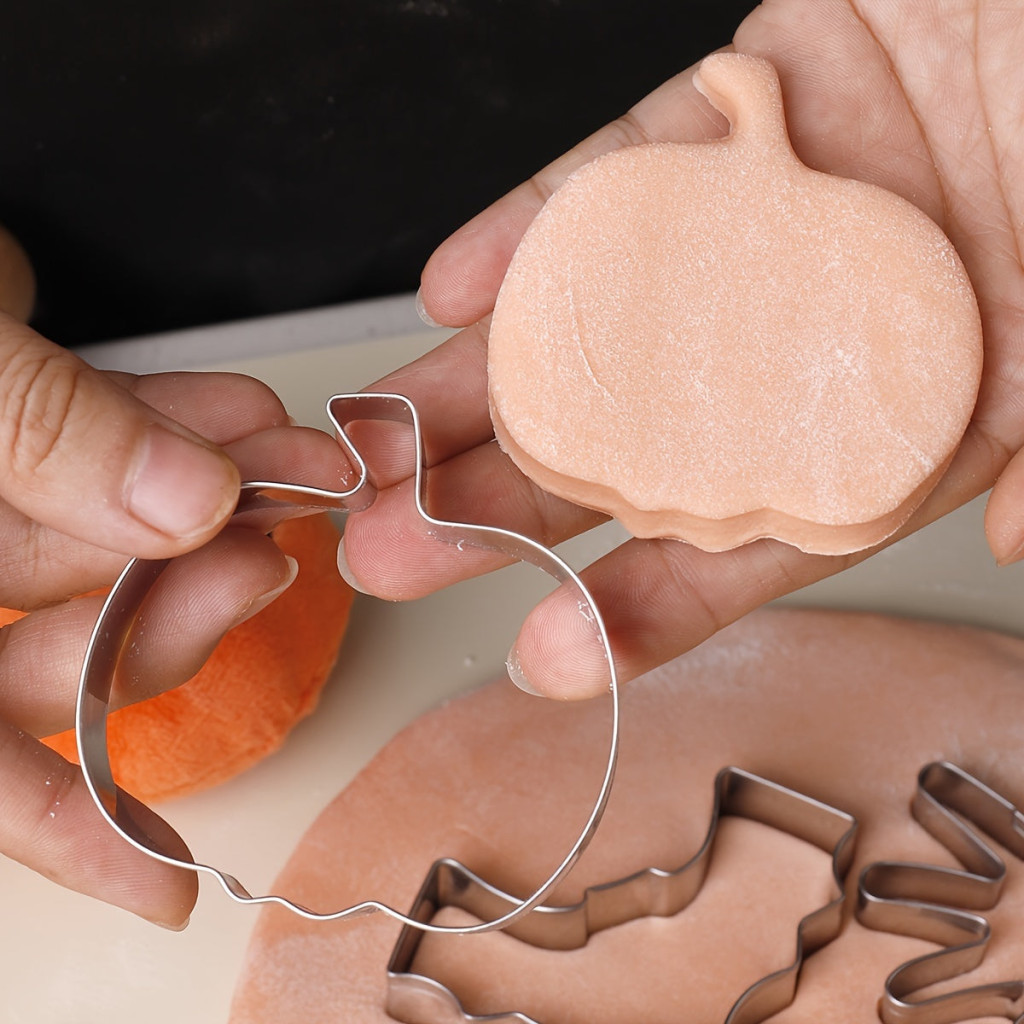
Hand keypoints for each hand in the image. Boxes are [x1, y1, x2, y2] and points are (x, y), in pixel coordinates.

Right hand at [0, 229, 349, 926]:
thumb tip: (183, 511)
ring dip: (202, 498)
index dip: (62, 832)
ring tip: (294, 466)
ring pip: (90, 532)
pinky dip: (164, 426)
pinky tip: (239, 412)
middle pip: (51, 641)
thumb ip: (30, 438)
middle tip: (270, 552)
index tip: (169, 887)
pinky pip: (87, 440)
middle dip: (176, 596)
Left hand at [338, 1, 1023, 697]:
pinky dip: (533, 233)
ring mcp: (746, 237)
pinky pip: (610, 179)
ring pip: (586, 329)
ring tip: (379, 445)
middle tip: (395, 553)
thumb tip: (1022, 535)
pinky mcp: (720, 124)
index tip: (548, 655)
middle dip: (502, 508)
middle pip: (624, 450)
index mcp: (880, 420)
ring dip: (474, 390)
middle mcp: (794, 342)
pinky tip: (454, 292)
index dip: (645, 607)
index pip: (744, 541)